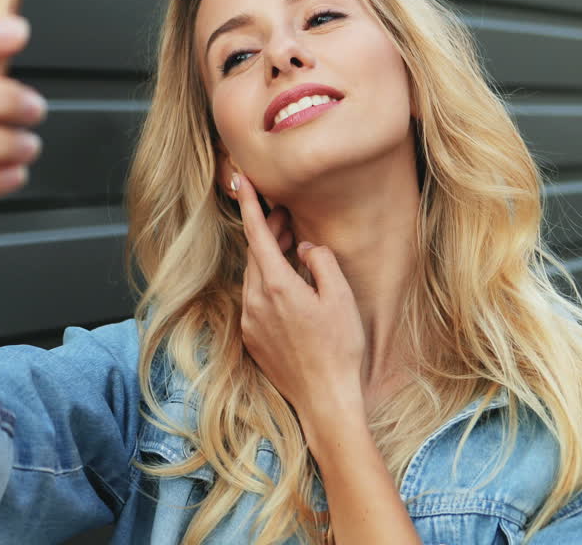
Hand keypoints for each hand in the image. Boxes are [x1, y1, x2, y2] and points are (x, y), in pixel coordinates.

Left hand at [231, 173, 365, 416]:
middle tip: (286, 216)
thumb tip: (303, 248)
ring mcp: (249, 321)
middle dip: (267, 231)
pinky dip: (267, 284)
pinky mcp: (251, 338)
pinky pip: (254, 300)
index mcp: (276, 286)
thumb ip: (320, 262)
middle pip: (255, 255)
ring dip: (267, 259)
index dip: (250, 206)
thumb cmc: (339, 348)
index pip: (256, 235)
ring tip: (289, 247)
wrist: (324, 398)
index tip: (241, 182)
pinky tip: (289, 287)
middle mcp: (255, 301)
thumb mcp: (340, 297)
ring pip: (253, 277)